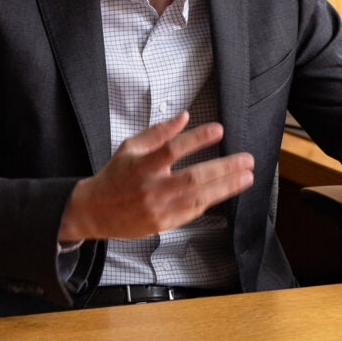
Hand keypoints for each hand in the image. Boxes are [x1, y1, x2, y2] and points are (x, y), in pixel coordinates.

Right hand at [59, 111, 253, 241]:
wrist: (94, 211)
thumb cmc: (115, 175)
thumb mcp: (131, 147)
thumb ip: (159, 132)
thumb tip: (185, 116)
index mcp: (142, 164)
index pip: (173, 149)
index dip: (197, 139)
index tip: (219, 130)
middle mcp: (151, 188)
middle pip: (193, 177)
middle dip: (224, 168)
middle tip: (247, 159)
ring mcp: (158, 208)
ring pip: (198, 197)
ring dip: (226, 187)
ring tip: (247, 176)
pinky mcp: (163, 224)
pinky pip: (192, 211)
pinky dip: (211, 200)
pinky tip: (227, 190)